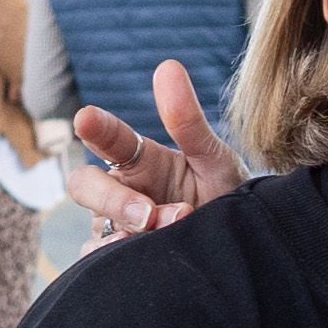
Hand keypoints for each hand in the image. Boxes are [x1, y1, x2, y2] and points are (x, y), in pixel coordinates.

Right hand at [63, 60, 242, 249]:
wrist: (242, 247)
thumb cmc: (225, 196)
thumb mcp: (214, 159)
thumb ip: (189, 122)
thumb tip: (168, 66)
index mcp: (141, 160)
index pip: (109, 138)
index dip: (96, 128)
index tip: (86, 118)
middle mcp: (123, 191)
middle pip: (85, 185)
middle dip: (112, 198)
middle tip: (148, 214)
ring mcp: (118, 227)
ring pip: (98, 228)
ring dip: (131, 232)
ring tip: (171, 233)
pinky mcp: (120, 262)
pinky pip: (97, 262)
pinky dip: (112, 260)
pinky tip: (138, 260)